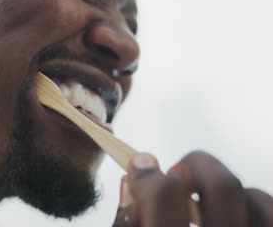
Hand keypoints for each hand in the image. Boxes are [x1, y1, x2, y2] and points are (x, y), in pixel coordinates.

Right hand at [112, 151, 272, 226]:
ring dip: (222, 189)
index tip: (140, 166)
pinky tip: (230, 214)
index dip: (148, 175)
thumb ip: (128, 220)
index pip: (165, 196)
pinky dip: (252, 203)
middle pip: (222, 185)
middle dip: (194, 166)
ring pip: (253, 196)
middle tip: (177, 174)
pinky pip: (270, 211)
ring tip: (203, 203)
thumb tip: (134, 173)